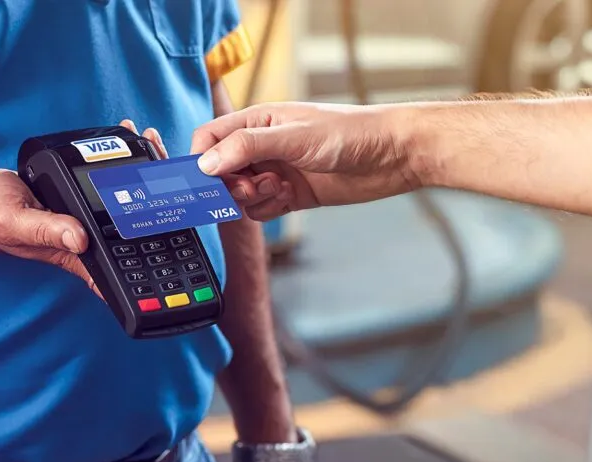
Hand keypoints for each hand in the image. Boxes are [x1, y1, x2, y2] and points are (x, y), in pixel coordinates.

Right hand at [0, 120, 164, 299]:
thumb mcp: (17, 223)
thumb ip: (47, 230)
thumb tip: (80, 239)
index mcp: (82, 252)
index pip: (126, 261)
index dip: (155, 250)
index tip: (178, 222)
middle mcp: (93, 235)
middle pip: (137, 222)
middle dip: (160, 195)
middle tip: (170, 164)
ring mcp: (91, 215)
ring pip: (131, 196)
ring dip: (147, 170)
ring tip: (154, 141)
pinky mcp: (85, 194)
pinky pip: (113, 179)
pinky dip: (126, 158)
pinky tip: (134, 137)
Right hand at [190, 102, 422, 220]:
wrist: (391, 156)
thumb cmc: (349, 133)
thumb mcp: (293, 136)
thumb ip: (247, 147)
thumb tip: (206, 163)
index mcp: (257, 122)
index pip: (210, 138)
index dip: (200, 160)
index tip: (203, 181)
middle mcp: (263, 146)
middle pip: (221, 171)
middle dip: (228, 185)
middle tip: (248, 188)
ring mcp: (276, 171)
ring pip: (241, 194)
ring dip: (252, 198)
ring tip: (277, 189)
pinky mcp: (291, 194)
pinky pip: (262, 209)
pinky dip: (268, 208)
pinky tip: (289, 198)